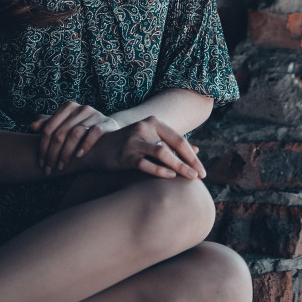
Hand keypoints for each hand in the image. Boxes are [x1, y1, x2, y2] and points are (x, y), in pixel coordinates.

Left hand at [30, 101, 119, 174]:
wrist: (107, 129)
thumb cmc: (81, 129)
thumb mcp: (64, 125)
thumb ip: (48, 124)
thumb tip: (32, 126)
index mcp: (67, 107)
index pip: (48, 128)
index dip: (42, 148)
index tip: (41, 164)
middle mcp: (80, 108)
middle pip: (60, 133)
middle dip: (52, 154)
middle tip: (49, 170)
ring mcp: (94, 114)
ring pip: (75, 133)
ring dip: (66, 153)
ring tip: (61, 167)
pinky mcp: (106, 123)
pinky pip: (94, 133)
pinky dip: (85, 145)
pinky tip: (78, 156)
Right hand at [86, 115, 206, 179]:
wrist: (98, 148)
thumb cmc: (130, 145)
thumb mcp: (151, 140)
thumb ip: (171, 144)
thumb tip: (196, 151)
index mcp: (153, 123)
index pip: (179, 140)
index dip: (192, 156)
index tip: (202, 172)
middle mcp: (144, 127)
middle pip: (173, 145)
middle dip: (189, 162)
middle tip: (200, 177)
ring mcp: (133, 140)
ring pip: (161, 152)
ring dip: (179, 166)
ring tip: (190, 178)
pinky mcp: (124, 154)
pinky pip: (144, 163)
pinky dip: (159, 170)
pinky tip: (170, 177)